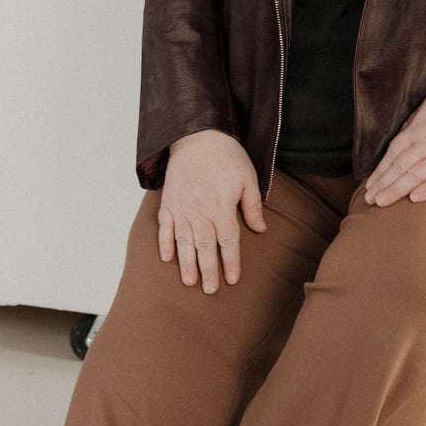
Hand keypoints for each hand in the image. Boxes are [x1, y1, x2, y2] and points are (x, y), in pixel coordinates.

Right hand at [158, 129, 266, 291]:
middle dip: (208, 271)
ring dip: (186, 264)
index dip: (231, 262)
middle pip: (205, 247)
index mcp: (222, 207)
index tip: (233, 280)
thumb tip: (261, 230)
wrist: (197, 135)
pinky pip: (164, 227)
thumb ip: (252, 206)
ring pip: (184, 242)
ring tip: (189, 282)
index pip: (228, 241)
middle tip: (210, 290)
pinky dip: (164, 244)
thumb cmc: (226, 156)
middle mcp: (200, 212)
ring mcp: (181, 208)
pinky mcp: (168, 203)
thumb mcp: (248, 178)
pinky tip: (166, 259)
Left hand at [362, 88, 425, 206]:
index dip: (380, 170)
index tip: (369, 184)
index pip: (393, 153)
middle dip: (383, 184)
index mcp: (419, 129)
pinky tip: (415, 199)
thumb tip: (402, 136)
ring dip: (396, 190)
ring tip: (381, 202)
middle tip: (369, 199)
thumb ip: (415, 122)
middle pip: (400, 166)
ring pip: (416, 175)